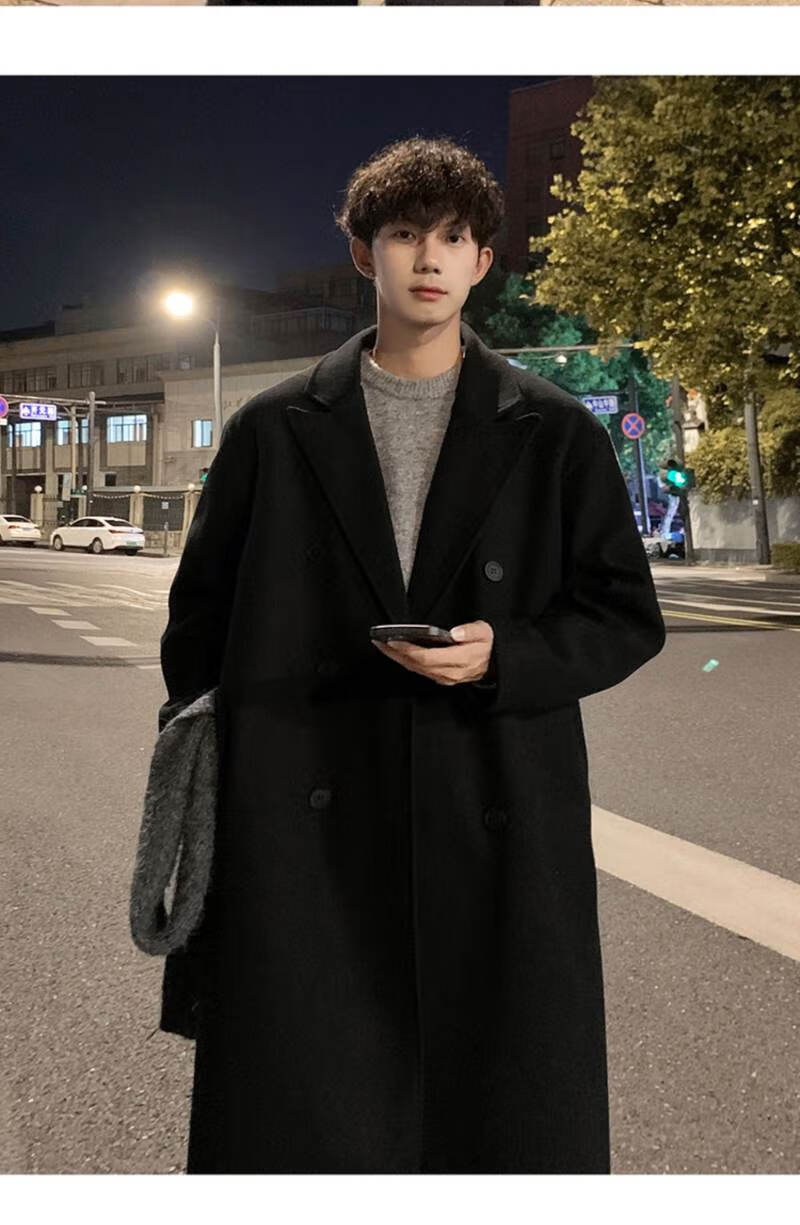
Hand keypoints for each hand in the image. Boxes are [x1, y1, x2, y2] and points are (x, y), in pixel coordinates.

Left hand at [372, 620, 493, 686]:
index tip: (393, 641)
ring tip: (384, 646)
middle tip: (379, 642)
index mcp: (460, 660)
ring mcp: (446, 678)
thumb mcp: (486, 632)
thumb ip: (470, 631)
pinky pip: (421, 671)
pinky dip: (407, 662)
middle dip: (396, 654)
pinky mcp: (443, 678)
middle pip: (416, 665)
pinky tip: (399, 653)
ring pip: (416, 670)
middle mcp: (450, 672)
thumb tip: (455, 633)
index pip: (427, 657)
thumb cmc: (490, 646)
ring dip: (399, 659)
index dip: (408, 650)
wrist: (498, 664)